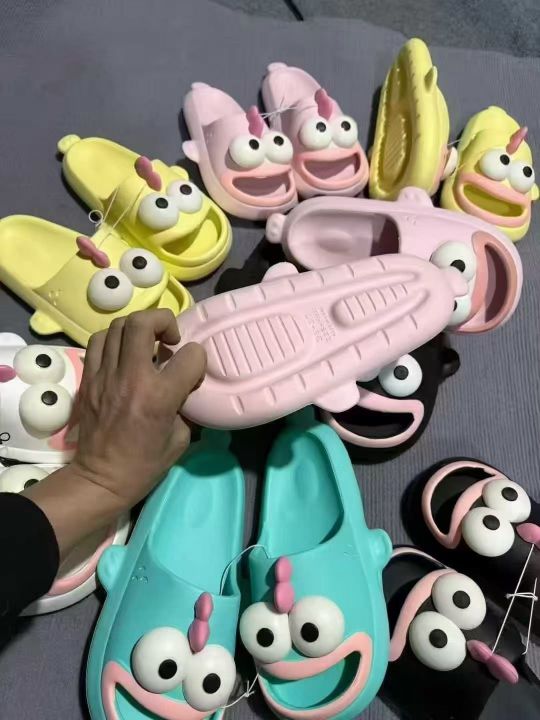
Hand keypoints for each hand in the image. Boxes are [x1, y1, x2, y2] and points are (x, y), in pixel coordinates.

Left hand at [73, 309, 205, 508]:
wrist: (100, 479)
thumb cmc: (144, 465)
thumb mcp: (180, 438)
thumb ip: (184, 405)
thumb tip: (185, 386)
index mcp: (159, 397)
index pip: (189, 356)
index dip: (198, 357)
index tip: (194, 367)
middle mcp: (131, 378)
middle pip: (143, 323)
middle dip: (163, 320)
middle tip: (170, 337)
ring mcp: (104, 376)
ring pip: (118, 327)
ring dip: (137, 327)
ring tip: (146, 342)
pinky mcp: (88, 379)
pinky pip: (98, 342)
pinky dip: (115, 339)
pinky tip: (125, 352)